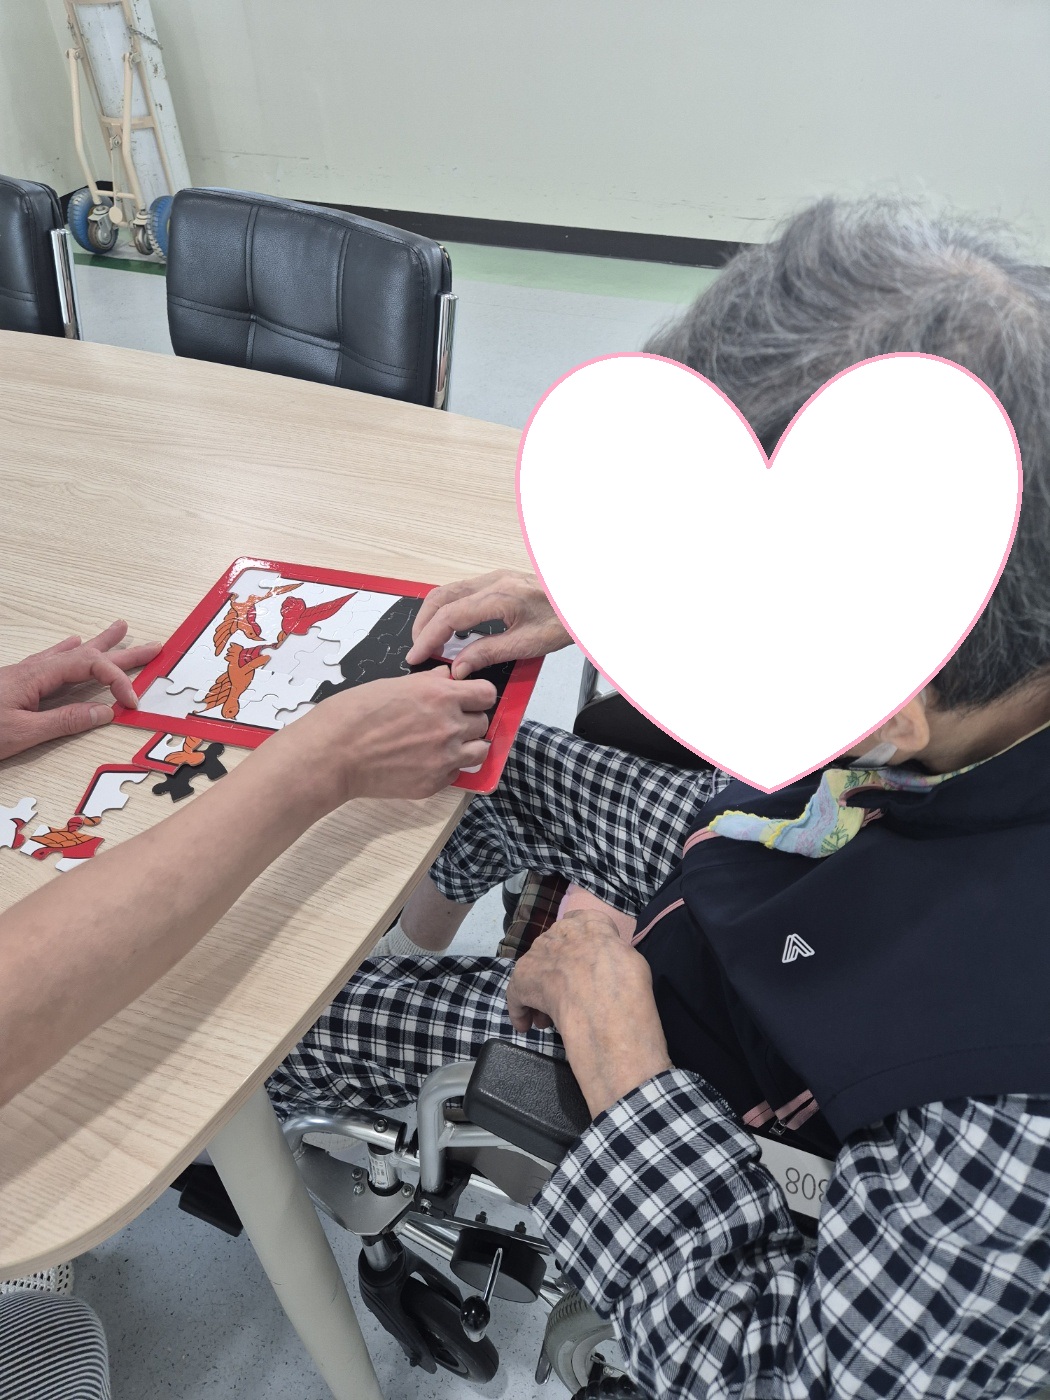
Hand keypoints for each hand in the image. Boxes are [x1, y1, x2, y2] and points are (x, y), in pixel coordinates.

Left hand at [0, 622, 161, 760]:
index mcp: (36, 677)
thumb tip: (104, 711)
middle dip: (122, 651)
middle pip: (87, 655)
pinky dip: (69, 652)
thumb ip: (64, 721)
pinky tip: (73, 642)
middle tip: (154, 646)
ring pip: (72, 654)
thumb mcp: (21, 733)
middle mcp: (33, 669)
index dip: (117, 681)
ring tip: (120, 629)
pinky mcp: (17, 681)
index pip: (90, 667)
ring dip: (100, 644)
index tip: (131, 703)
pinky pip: (52, 659)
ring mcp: (25, 673)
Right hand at [280, 666, 497, 803]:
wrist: (332, 754)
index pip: (486, 693)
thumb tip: (447, 677)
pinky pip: (456, 773)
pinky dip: (447, 767)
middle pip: (482, 722)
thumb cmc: (353, 714)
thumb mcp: (392, 684)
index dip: (477, 695)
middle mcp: (449, 727)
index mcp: (440, 696)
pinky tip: (424, 761)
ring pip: (479, 751)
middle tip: (446, 721)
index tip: (468, 698)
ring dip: (466, 745)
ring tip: (444, 744)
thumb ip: (428, 682)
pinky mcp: (434, 783)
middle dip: (468, 719)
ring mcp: (444, 758)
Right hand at [406, 570, 570, 677]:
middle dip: (423, 624)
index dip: (428, 638)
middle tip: (417, 648)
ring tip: (428, 640)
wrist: (584, 602)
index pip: (450, 616)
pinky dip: (448, 608)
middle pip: (441, 598)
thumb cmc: (565, 620)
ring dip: (433, 615)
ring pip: (449, 591)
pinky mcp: (500, 581)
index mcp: (500, 596)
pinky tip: (450, 626)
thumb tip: (458, 667)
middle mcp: (494, 581)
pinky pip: (462, 591)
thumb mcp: (527, 645)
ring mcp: (496, 578)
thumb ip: (488, 654)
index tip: (417, 655)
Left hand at [506, 910, 672, 1116]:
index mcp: (590, 922)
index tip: (582, 967)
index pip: (578, 923)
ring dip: (539, 992)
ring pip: (536, 972)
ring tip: (547, 1020)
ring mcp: (539, 952)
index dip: (578, 948)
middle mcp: (560, 930)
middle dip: (557, 973)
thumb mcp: (631, 958)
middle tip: (566, 998)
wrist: (602, 994)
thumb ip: (614, 955)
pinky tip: (526, 1025)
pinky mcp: (523, 977)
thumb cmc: (626, 979)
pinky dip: (521, 1010)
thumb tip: (612, 965)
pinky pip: (518, 993)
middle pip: (554, 950)